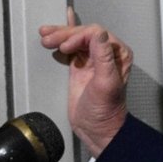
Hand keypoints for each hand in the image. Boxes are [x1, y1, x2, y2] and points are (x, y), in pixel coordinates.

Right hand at [38, 6, 132, 155]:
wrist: (96, 129)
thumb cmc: (105, 111)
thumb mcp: (105, 82)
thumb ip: (103, 56)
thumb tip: (98, 33)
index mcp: (117, 54)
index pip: (95, 34)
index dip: (78, 36)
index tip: (65, 47)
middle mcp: (107, 54)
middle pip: (83, 35)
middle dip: (64, 35)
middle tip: (48, 38)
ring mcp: (92, 60)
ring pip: (75, 39)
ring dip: (59, 36)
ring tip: (45, 36)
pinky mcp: (80, 67)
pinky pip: (71, 48)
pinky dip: (62, 41)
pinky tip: (55, 32)